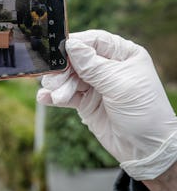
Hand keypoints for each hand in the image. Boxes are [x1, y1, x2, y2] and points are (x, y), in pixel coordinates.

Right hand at [37, 30, 176, 180]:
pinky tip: (45, 98)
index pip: (95, 41)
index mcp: (124, 55)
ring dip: (58, 85)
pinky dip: (54, 96)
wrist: (145, 149)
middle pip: (77, 59)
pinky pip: (66, 95)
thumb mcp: (119, 85)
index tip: (58, 50)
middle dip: (63, 69)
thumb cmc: (144, 112)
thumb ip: (93, 65)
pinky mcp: (86, 102)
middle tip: (53, 80)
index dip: (76, 44)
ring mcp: (96, 85)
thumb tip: (71, 45)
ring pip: (69, 77)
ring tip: (55, 94)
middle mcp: (108, 67)